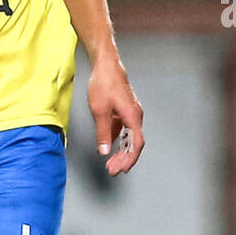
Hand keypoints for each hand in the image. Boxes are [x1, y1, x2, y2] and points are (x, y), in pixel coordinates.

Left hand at [88, 57, 144, 174]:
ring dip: (120, 150)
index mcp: (133, 116)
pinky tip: (107, 145)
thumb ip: (102, 133)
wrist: (106, 65)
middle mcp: (135, 115)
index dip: (129, 159)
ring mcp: (130, 113)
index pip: (136, 144)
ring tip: (110, 162)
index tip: (120, 169)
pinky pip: (123, 129)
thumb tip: (104, 151)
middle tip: (112, 170)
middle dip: (123, 159)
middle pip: (133, 143)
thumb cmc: (104, 83)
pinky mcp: (124, 110)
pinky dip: (117, 139)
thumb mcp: (100, 111)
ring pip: (128, 137)